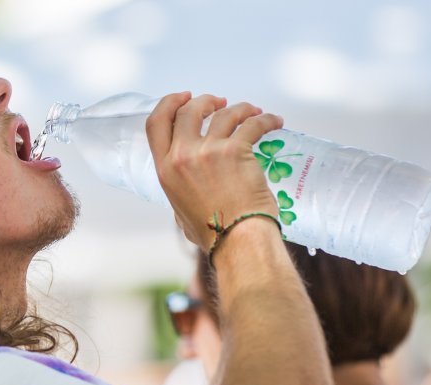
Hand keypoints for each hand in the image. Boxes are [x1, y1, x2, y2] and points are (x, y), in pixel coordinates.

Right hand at [146, 92, 283, 249]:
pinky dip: (266, 119)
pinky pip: (252, 124)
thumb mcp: (181, 210)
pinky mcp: (236, 150)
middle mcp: (182, 157)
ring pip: (224, 113)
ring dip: (239, 108)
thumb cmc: (213, 234)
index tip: (184, 97)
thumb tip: (190, 184)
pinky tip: (274, 121)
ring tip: (252, 112)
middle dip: (205, 100)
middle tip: (220, 102)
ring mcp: (208, 152)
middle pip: (188, 110)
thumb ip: (181, 190)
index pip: (156, 124)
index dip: (169, 103)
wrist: (237, 240)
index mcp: (165, 170)